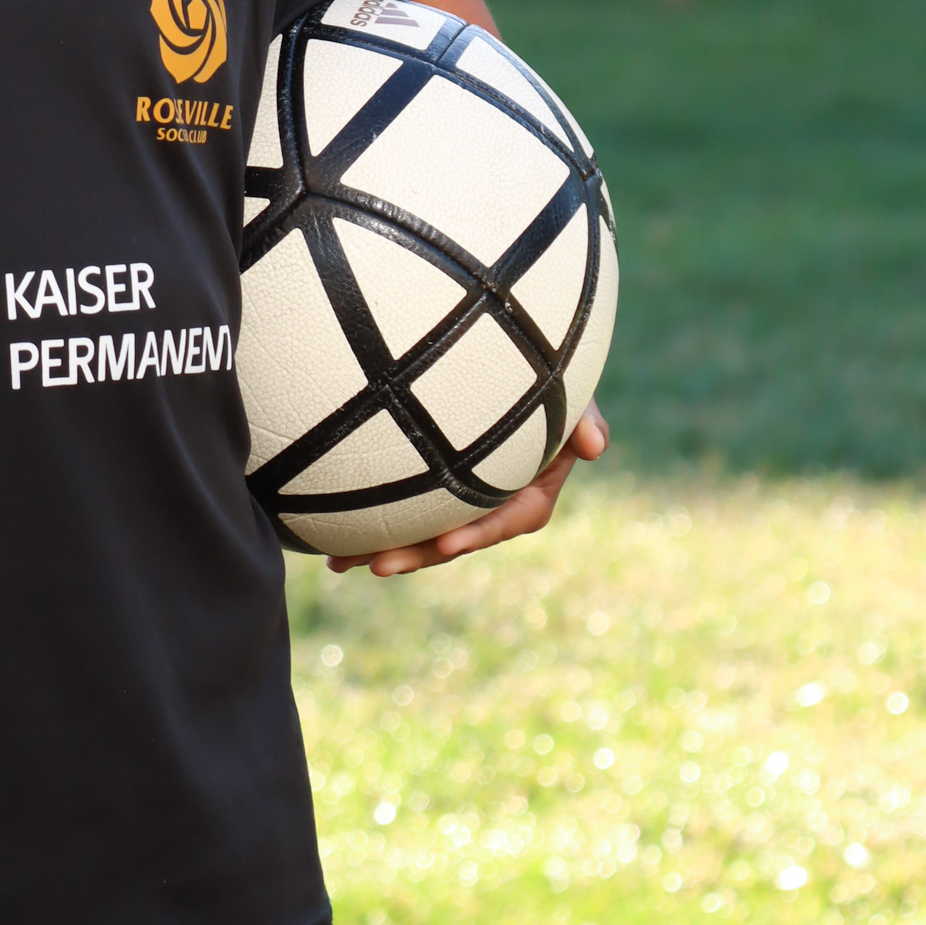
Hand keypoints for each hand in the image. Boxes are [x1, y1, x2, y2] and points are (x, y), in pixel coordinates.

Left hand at [327, 401, 608, 580]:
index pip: (510, 518)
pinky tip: (328, 538)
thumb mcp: (572, 392)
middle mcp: (495, 501)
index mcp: (532, 489)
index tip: (449, 542)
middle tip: (377, 565)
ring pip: (423, 531)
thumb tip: (597, 445)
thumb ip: (585, 415)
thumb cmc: (547, 374)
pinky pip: (403, 510)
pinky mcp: (431, 488)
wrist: (510, 358)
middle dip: (419, 554)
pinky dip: (370, 523)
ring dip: (385, 548)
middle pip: (458, 535)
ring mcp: (461, 498)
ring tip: (340, 563)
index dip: (480, 533)